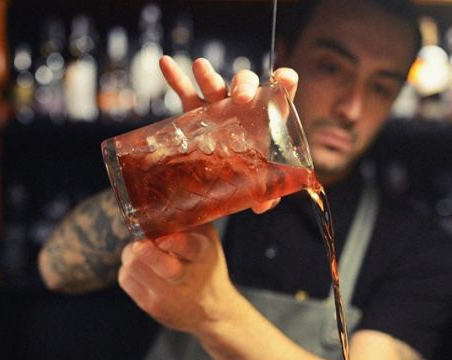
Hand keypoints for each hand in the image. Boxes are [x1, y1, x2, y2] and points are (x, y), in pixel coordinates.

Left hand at [118, 225, 239, 334]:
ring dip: (132, 253)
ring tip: (141, 251)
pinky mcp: (150, 306)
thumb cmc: (205, 266)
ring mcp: (167, 295)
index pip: (189, 248)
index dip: (174, 242)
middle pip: (160, 264)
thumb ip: (186, 222)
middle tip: (140, 243)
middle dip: (144, 250)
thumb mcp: (207, 241)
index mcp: (203, 254)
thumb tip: (159, 203)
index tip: (162, 240)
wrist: (211, 310)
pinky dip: (129, 268)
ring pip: (134, 266)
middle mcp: (187, 277)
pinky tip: (142, 268)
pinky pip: (125, 279)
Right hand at [159, 55, 298, 213]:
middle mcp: (244, 107)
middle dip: (243, 85)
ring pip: (215, 86)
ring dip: (208, 75)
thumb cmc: (251, 179)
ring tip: (200, 67)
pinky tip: (165, 62)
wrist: (226, 181)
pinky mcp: (197, 113)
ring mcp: (219, 107)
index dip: (285, 82)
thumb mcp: (262, 189)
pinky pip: (185, 93)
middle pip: (245, 84)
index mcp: (268, 118)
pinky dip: (176, 78)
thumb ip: (267, 195)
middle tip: (240, 97)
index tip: (283, 80)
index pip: (282, 92)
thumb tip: (262, 205)